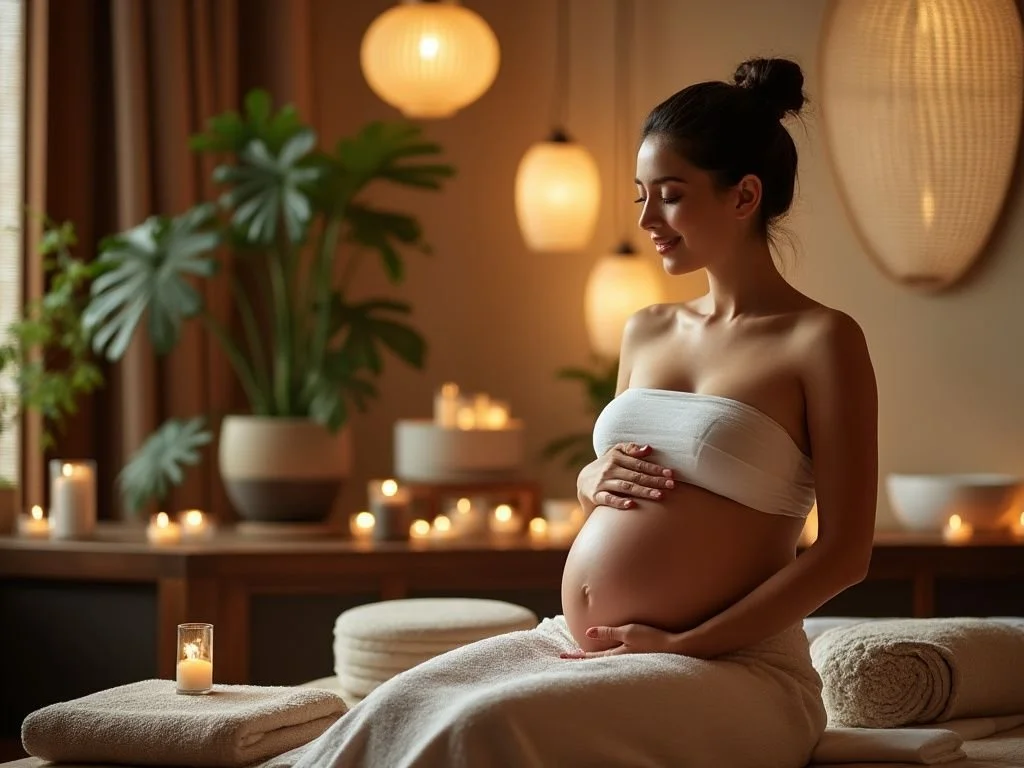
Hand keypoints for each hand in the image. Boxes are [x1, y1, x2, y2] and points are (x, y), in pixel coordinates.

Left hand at [560, 623, 688, 658]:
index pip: (591, 657)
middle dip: (582, 660)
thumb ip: (608, 632)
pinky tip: (608, 655)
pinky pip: (617, 658)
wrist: (676, 649)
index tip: (562, 657)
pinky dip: (607, 657)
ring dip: (594, 659)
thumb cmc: (652, 638)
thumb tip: (587, 632)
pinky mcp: (637, 658)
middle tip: (567, 659)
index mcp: (616, 655)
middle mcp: (620, 660)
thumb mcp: (628, 631)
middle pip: (596, 661)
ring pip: (606, 661)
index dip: (576, 656)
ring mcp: (629, 660)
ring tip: (583, 658)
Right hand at [576, 442, 674, 509]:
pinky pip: (609, 499)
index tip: (670, 474)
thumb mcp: (615, 453)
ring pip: (626, 487)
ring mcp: (602, 483)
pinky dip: (619, 502)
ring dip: (643, 491)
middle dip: (654, 480)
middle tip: (671, 485)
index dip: (655, 469)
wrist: (582, 481)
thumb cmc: (606, 466)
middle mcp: (609, 469)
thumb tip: (649, 448)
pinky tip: (631, 505)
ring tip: (659, 495)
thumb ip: (631, 449)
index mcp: (615, 457)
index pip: (639, 464)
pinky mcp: (596, 495)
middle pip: (636, 476)